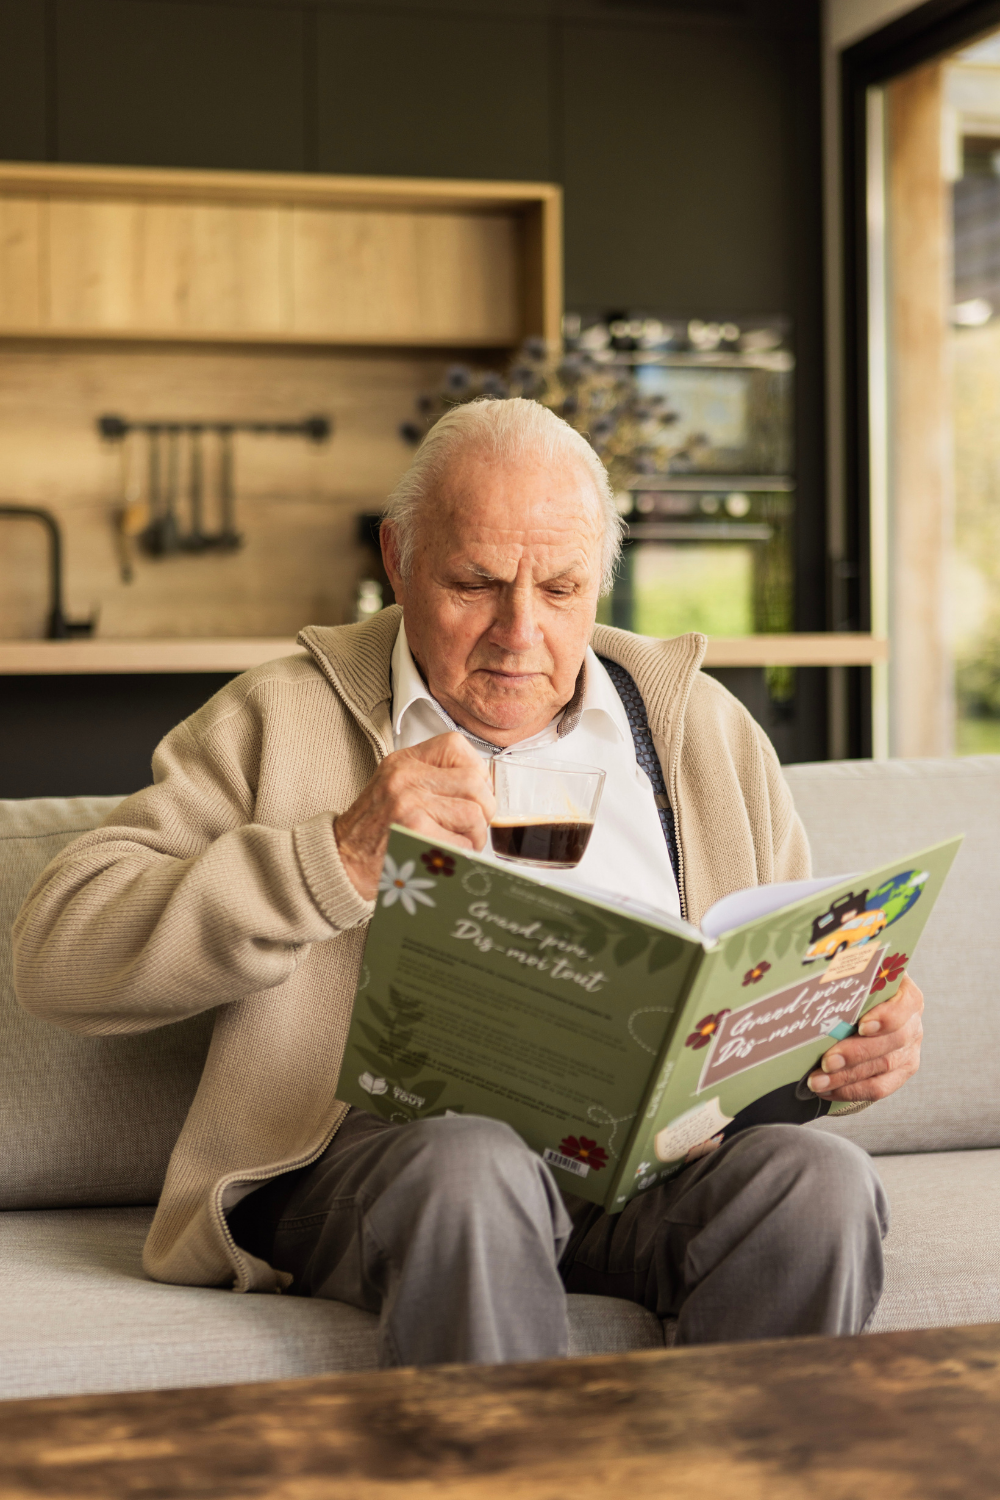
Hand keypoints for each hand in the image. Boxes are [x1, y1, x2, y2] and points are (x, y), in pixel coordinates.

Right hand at [334, 733, 494, 899]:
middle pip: (476, 782)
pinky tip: (442, 857)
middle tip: (468, 826)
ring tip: (454, 843)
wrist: (343, 862)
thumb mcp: (397, 787)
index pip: (457, 746)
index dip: (475, 773)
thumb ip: (434, 778)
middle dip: (483, 810)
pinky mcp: (415, 832)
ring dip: (474, 836)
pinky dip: (461, 856)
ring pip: (475, 814)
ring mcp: (409, 803)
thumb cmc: (374, 830)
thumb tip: (482, 785)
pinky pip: (464, 844)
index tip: (469, 793)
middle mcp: (405, 777)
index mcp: (403, 761)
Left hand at [807, 971, 923, 1102]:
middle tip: (826, 1062)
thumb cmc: (857, 985)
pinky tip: (827, 1090)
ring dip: (846, 1078)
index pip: (904, 1006)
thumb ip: (845, 976)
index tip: (862, 1026)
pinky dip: (850, 1091)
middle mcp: (913, 1024)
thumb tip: (812, 975)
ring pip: (882, 1069)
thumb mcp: (857, 974)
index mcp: (906, 995)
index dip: (886, 1018)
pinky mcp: (901, 1072)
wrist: (869, 1002)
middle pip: (890, 1042)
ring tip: (817, 1081)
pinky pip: (880, 1088)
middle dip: (855, 1055)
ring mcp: (910, 1050)